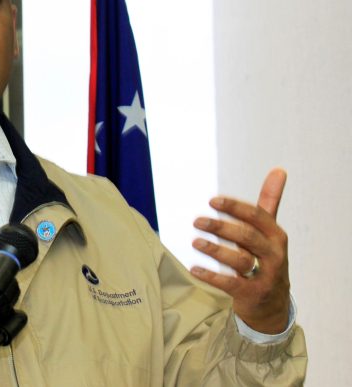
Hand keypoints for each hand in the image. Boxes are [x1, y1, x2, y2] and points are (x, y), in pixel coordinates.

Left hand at [190, 168, 290, 333]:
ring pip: (240, 260)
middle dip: (221, 227)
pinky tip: (195, 268)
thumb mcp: (269, 231)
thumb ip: (269, 202)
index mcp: (275, 235)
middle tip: (197, 221)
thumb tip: (279, 170)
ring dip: (216, 250)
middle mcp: (273, 254)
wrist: (273, 303)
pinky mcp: (253, 293)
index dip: (234, 208)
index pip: (256, 216)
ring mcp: (265, 275)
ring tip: (196, 242)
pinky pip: (231, 283)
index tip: (212, 201)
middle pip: (247, 237)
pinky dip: (212, 276)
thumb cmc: (266, 258)